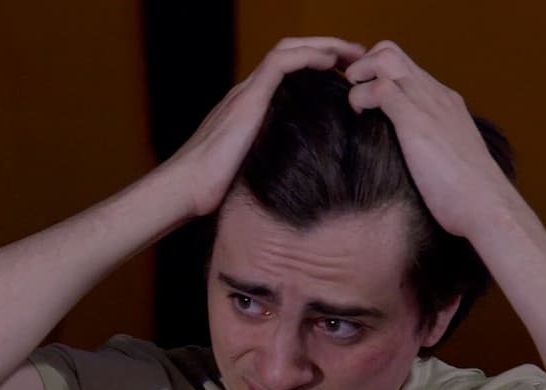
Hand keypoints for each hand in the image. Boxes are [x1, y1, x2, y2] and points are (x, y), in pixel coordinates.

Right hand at [165, 37, 365, 217]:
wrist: (185, 188)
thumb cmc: (212, 189)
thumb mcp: (252, 168)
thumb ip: (272, 159)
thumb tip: (300, 173)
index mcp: (250, 107)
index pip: (287, 71)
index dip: (318, 65)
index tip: (347, 73)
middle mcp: (248, 93)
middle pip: (292, 52)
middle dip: (328, 48)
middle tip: (359, 55)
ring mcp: (247, 92)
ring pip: (289, 49)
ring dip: (325, 45)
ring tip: (353, 51)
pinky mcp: (248, 99)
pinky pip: (281, 63)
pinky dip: (309, 56)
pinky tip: (331, 61)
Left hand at [345, 41, 519, 239]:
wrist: (487, 207)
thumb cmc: (465, 195)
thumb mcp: (445, 159)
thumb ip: (427, 146)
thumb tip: (406, 157)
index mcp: (444, 102)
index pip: (403, 66)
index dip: (372, 74)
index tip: (359, 98)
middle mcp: (436, 95)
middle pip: (391, 51)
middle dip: (360, 67)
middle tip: (351, 100)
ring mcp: (428, 105)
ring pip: (384, 59)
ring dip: (358, 77)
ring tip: (354, 108)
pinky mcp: (417, 122)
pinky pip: (380, 89)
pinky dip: (359, 98)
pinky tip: (358, 120)